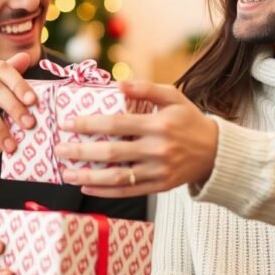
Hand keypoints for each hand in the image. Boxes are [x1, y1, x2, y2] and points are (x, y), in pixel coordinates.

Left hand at [55, 80, 217, 196]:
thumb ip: (146, 88)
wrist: (215, 152)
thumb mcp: (173, 97)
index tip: (67, 123)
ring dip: (88, 176)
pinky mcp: (159, 187)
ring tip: (66, 173)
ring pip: (117, 177)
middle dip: (82, 152)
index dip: (90, 124)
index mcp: (158, 125)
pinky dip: (105, 191)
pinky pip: (128, 191)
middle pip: (112, 152)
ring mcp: (158, 171)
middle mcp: (158, 149)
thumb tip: (118, 83)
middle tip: (58, 149)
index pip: (117, 124)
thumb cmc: (189, 120)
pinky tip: (86, 186)